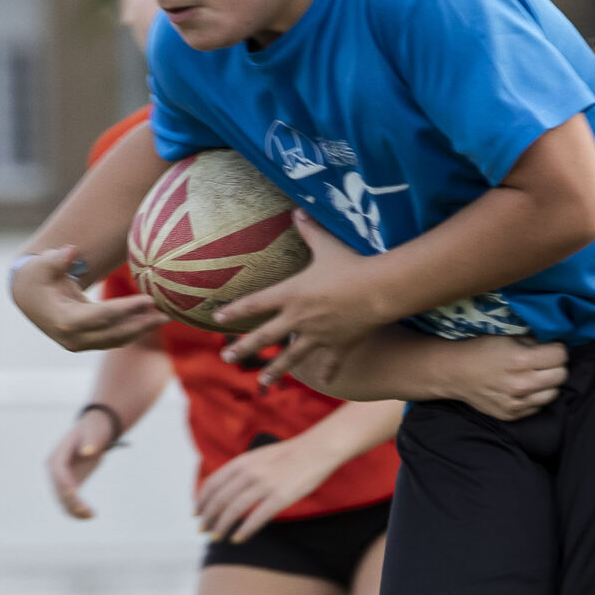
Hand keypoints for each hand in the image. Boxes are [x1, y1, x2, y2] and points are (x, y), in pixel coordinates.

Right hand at [10, 245, 167, 351]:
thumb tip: (71, 251)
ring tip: (163, 317)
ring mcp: (79, 343)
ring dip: (140, 329)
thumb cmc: (37, 276)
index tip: (148, 299)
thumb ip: (57, 259)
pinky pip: (113, 338)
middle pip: (114, 333)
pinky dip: (131, 329)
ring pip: (116, 339)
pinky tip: (149, 319)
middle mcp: (73, 338)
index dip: (127, 308)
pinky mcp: (87, 342)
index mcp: (64, 321)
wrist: (27, 297)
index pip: (102, 316)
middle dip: (141, 324)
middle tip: (166, 314)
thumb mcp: (43, 264)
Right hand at [45, 408, 121, 519]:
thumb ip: (91, 441)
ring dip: (74, 510)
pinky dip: (77, 510)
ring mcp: (60, 479)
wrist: (94, 432)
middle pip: (58, 488)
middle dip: (71, 501)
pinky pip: (69, 501)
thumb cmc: (94, 430)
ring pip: (62, 499)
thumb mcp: (94, 432)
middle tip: (86, 511)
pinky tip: (90, 515)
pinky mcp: (70, 485)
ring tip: (91, 515)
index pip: (58, 471)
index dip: (64, 483)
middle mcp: (54, 469)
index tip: (74, 493)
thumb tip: (87, 451)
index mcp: (57, 455)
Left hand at [194, 435, 344, 542]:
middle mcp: (249, 473)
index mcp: (242, 462)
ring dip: (221, 526)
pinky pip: (257, 518)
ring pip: (234, 510)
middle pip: (220, 499)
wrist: (317, 450)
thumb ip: (242, 471)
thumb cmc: (290, 455)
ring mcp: (264, 485)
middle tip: (202, 530)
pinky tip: (237, 539)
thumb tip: (226, 489)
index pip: (213, 483)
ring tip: (216, 537)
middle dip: (208, 517)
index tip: (196, 514)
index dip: (201, 501)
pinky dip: (244, 531)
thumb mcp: (259, 456)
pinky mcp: (280, 497)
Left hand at [216, 216, 393, 382]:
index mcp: (290, 294)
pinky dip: (328, 373)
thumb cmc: (351, 265)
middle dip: (243, 349)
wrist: (378, 290)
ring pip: (291, 358)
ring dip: (275, 370)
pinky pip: (331, 364)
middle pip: (264, 337)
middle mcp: (298, 319)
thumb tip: (297, 211)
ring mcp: (318, 336)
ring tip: (262, 382)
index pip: (254, 304)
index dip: (234, 311)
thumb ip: (309, 231)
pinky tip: (325, 382)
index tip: (217, 320)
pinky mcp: (339, 346)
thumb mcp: (327, 245)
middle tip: (225, 358)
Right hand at [436, 336, 568, 420]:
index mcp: (521, 360)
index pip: (561, 355)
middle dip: (556, 366)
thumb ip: (533, 343)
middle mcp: (522, 384)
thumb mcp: (508, 338)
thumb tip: (551, 347)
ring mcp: (518, 403)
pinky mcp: (513, 415)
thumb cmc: (481, 351)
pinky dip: (535, 397)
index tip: (551, 349)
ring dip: (548, 384)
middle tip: (545, 363)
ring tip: (536, 377)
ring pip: (553, 394)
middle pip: (561, 376)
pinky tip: (524, 389)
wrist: (455, 374)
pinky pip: (538, 406)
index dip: (558, 349)